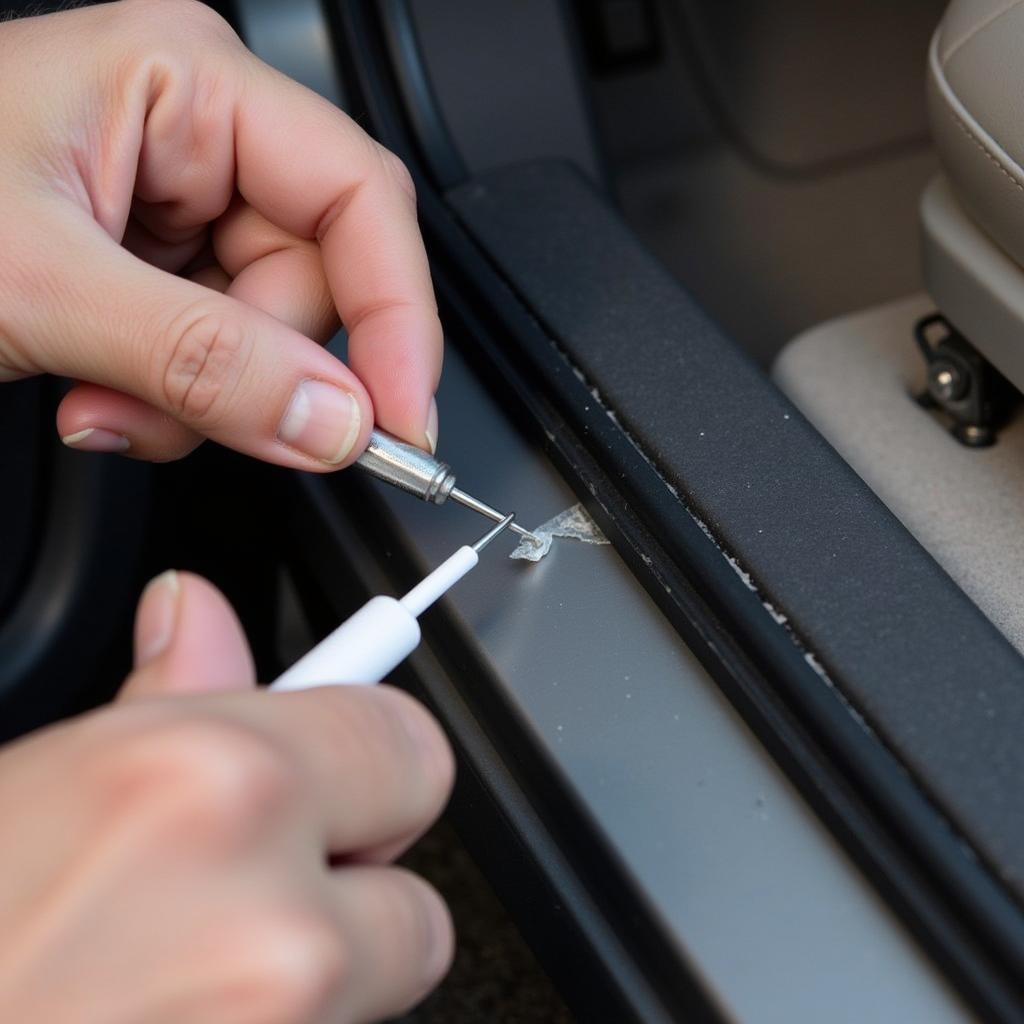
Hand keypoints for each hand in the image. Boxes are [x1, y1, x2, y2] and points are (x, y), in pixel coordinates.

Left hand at [0, 0, 441, 465]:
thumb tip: (333, 419)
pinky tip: (102, 394)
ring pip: (270, 336)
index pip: (360, 198)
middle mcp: (200, 136)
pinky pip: (221, 354)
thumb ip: (202, 358)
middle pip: (316, 282)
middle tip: (186, 416)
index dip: (399, 315)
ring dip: (201, 399)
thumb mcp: (41, 283)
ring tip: (104, 401)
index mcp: (189, 83)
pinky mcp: (159, 267)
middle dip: (256, 372)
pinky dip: (173, 401)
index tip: (401, 416)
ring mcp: (182, 206)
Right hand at [0, 572, 454, 1022]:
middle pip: (415, 900)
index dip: (373, 762)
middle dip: (349, 892)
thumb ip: (163, 702)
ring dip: (303, 986)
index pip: (411, 745)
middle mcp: (268, 926)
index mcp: (212, 788)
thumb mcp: (32, 788)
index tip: (349, 773)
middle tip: (244, 894)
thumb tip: (198, 614)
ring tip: (165, 984)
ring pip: (366, 999)